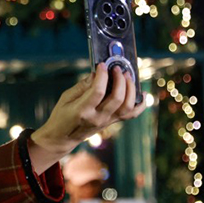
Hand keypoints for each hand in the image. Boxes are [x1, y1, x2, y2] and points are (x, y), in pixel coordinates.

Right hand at [29, 64, 144, 172]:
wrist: (63, 137)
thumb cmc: (61, 115)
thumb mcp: (66, 98)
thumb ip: (82, 86)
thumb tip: (97, 74)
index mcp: (82, 111)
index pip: (97, 92)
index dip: (102, 76)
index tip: (102, 65)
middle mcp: (97, 118)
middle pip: (117, 98)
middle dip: (120, 80)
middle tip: (117, 68)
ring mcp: (106, 121)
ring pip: (127, 106)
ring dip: (131, 89)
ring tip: (127, 76)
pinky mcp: (112, 122)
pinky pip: (132, 114)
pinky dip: (140, 104)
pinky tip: (142, 93)